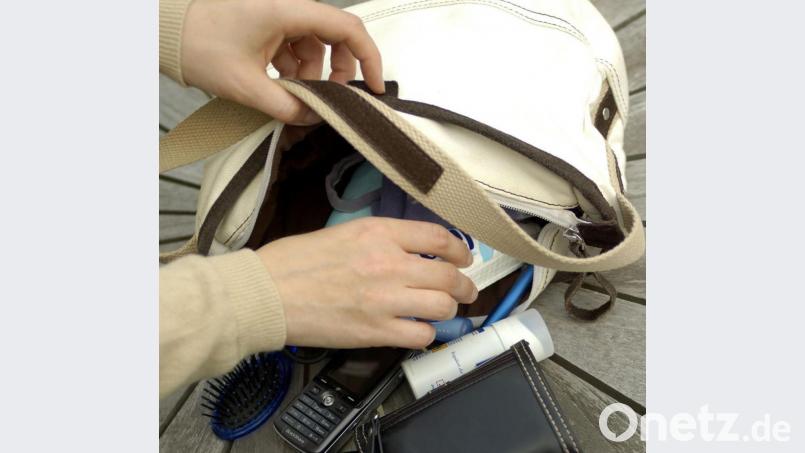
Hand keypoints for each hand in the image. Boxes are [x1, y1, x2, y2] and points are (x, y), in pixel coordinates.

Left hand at [181, 0, 384, 123]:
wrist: (163, 31)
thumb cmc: (200, 46)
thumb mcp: (246, 85)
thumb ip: (286, 107)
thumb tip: (314, 119)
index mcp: (288, 10)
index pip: (347, 29)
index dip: (369, 58)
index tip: (374, 86)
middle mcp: (289, 7)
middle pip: (335, 37)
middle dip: (338, 71)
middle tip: (330, 99)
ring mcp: (278, 14)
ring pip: (315, 45)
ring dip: (312, 73)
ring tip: (292, 95)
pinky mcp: (267, 23)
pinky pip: (296, 46)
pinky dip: (294, 68)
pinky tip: (279, 85)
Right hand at [256, 218, 478, 348]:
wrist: (266, 293)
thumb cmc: (293, 262)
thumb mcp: (341, 233)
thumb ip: (379, 240)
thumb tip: (408, 251)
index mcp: (378, 233)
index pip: (438, 237)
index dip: (459, 250)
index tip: (463, 258)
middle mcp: (388, 263)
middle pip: (449, 275)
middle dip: (464, 286)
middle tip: (465, 291)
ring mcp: (384, 299)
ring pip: (442, 306)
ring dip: (448, 310)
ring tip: (443, 311)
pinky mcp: (375, 331)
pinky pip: (421, 335)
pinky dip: (425, 333)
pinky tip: (416, 329)